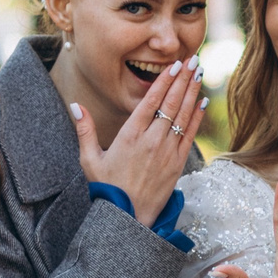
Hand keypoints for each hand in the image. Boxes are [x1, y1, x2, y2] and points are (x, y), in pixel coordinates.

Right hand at [73, 60, 205, 223]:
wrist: (128, 218)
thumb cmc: (107, 189)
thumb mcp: (89, 160)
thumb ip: (84, 130)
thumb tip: (75, 105)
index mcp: (129, 136)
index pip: (151, 101)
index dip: (164, 81)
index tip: (174, 65)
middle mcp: (151, 140)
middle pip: (171, 103)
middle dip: (183, 79)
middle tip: (193, 59)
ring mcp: (166, 152)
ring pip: (183, 115)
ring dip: (192, 91)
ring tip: (200, 72)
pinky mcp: (177, 164)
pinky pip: (189, 134)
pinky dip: (197, 116)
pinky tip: (202, 100)